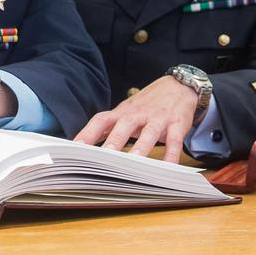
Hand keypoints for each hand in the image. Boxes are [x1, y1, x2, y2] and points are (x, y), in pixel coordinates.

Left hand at [74, 76, 197, 162]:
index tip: (76, 147)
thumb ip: (109, 127)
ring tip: (136, 162)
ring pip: (149, 132)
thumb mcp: (126, 112)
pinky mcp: (177, 124)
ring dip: (142, 147)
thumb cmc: (147, 104)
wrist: (179, 86)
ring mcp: (158, 118)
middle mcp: (139, 114)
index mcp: (123, 112)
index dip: (88, 132)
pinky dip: (172, 155)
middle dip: (115, 140)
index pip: (101, 120)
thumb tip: (84, 144)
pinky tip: (168, 168)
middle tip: (106, 157)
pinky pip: (175, 141)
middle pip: (124, 125)